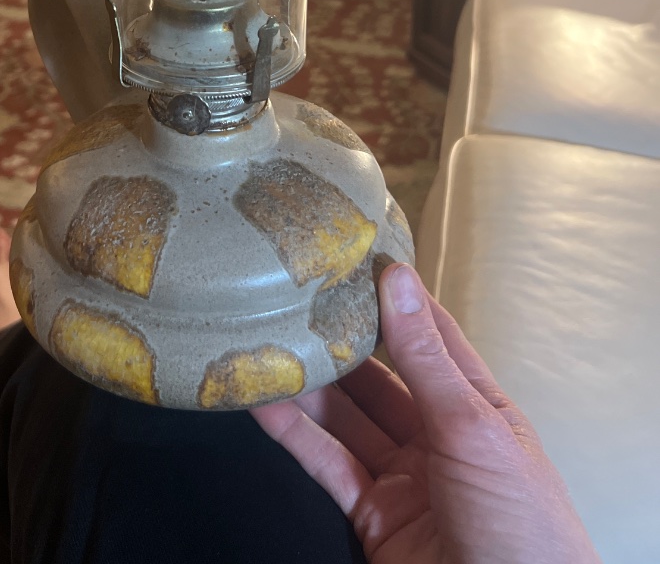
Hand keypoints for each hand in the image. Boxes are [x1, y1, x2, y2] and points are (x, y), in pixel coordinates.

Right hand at [252, 264, 599, 563]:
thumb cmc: (523, 529)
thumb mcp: (473, 428)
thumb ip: (425, 357)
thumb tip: (397, 281)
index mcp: (477, 407)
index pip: (431, 336)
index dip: (395, 297)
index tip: (354, 260)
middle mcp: (438, 436)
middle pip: (378, 378)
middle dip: (339, 343)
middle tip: (294, 303)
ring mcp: (404, 477)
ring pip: (346, 419)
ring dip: (308, 387)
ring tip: (267, 345)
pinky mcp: (373, 516)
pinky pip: (328, 464)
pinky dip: (295, 435)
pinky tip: (266, 405)